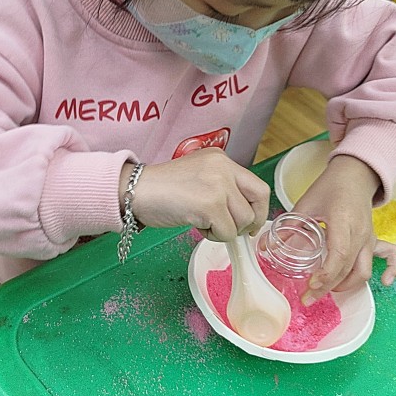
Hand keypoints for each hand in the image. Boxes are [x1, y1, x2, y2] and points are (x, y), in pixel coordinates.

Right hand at [121, 149, 269, 241]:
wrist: (137, 191)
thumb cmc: (161, 189)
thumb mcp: (198, 176)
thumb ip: (221, 187)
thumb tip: (244, 215)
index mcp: (221, 159)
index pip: (257, 186)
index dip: (258, 209)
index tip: (251, 223)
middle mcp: (223, 168)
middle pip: (257, 203)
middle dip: (248, 223)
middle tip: (231, 230)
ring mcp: (218, 185)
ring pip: (243, 221)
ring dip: (225, 230)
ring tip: (203, 223)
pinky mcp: (210, 204)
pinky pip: (227, 232)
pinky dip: (213, 236)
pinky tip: (195, 225)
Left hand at [292, 155, 395, 302]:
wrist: (354, 174)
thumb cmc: (330, 186)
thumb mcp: (306, 203)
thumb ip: (290, 226)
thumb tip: (269, 245)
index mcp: (342, 221)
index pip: (339, 254)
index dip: (326, 274)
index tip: (310, 285)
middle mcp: (360, 232)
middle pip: (349, 268)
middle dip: (328, 287)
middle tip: (307, 298)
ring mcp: (369, 237)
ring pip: (364, 269)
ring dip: (346, 285)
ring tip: (325, 291)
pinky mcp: (374, 239)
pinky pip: (390, 256)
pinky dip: (391, 270)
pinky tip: (384, 283)